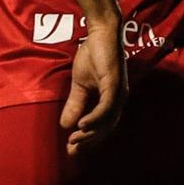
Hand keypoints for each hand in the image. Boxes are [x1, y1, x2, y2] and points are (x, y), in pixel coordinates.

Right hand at [60, 18, 126, 152]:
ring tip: (74, 141)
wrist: (100, 33)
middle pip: (105, 128)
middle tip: (71, 151)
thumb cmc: (93, 55)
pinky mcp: (115, 84)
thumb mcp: (79, 84)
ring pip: (107, 121)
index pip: (101, 127)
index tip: (71, 150)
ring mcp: (118, 93)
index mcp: (111, 100)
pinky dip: (95, 118)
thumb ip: (75, 104)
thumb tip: (65, 125)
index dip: (87, 139)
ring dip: (90, 133)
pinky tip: (82, 125)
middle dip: (88, 141)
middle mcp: (118, 100)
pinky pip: (106, 107)